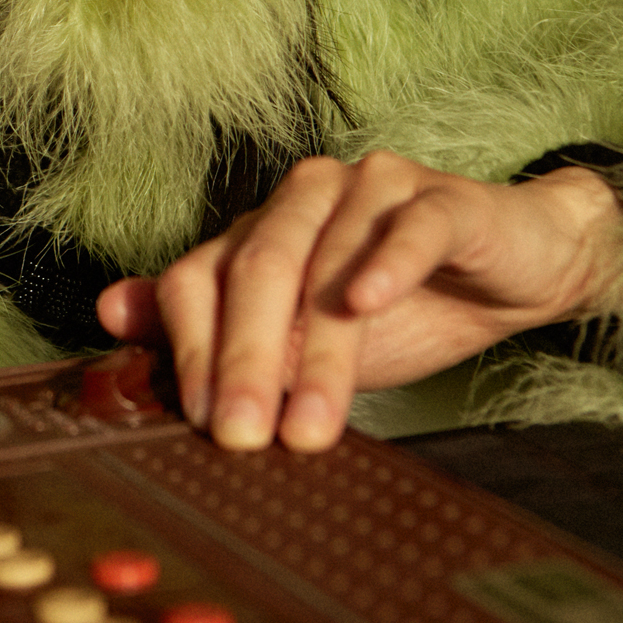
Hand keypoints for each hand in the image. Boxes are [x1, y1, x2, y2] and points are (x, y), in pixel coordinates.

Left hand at [96, 152, 622, 452]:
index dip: (192, 350)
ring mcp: (372, 188)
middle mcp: (304, 198)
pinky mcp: (442, 198)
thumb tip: (108, 317)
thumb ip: (216, 332)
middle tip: (243, 434)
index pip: (198, 279)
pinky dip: (385, 264)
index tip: (200, 423)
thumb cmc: (401, 308)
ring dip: (318, 350)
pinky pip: (409, 225)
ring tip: (313, 424)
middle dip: (243, 359)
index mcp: (259, 232)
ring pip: (327, 260)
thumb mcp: (303, 340)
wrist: (514, 272)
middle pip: (255, 269)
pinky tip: (366, 303)